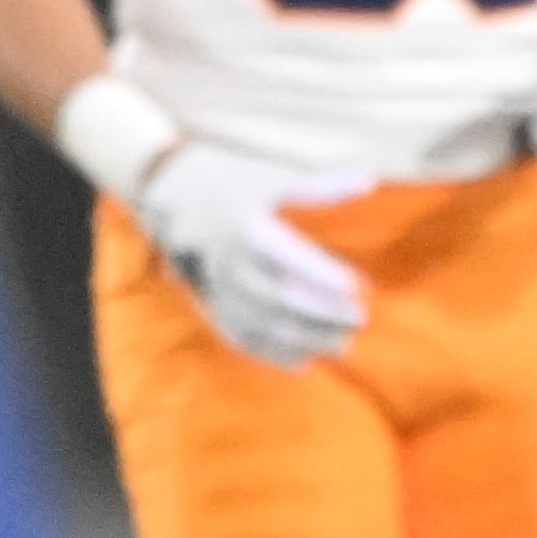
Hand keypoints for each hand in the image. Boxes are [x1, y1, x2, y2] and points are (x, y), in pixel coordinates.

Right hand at [135, 143, 373, 367]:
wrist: (166, 191)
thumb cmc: (230, 177)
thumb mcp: (272, 176)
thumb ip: (320, 186)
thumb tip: (369, 180)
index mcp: (246, 227)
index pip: (291, 258)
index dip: (326, 276)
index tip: (360, 287)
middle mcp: (229, 262)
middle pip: (280, 299)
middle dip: (322, 315)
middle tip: (360, 320)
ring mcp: (216, 286)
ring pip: (262, 323)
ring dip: (305, 339)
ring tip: (343, 344)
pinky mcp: (209, 302)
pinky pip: (239, 335)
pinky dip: (270, 353)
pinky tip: (304, 361)